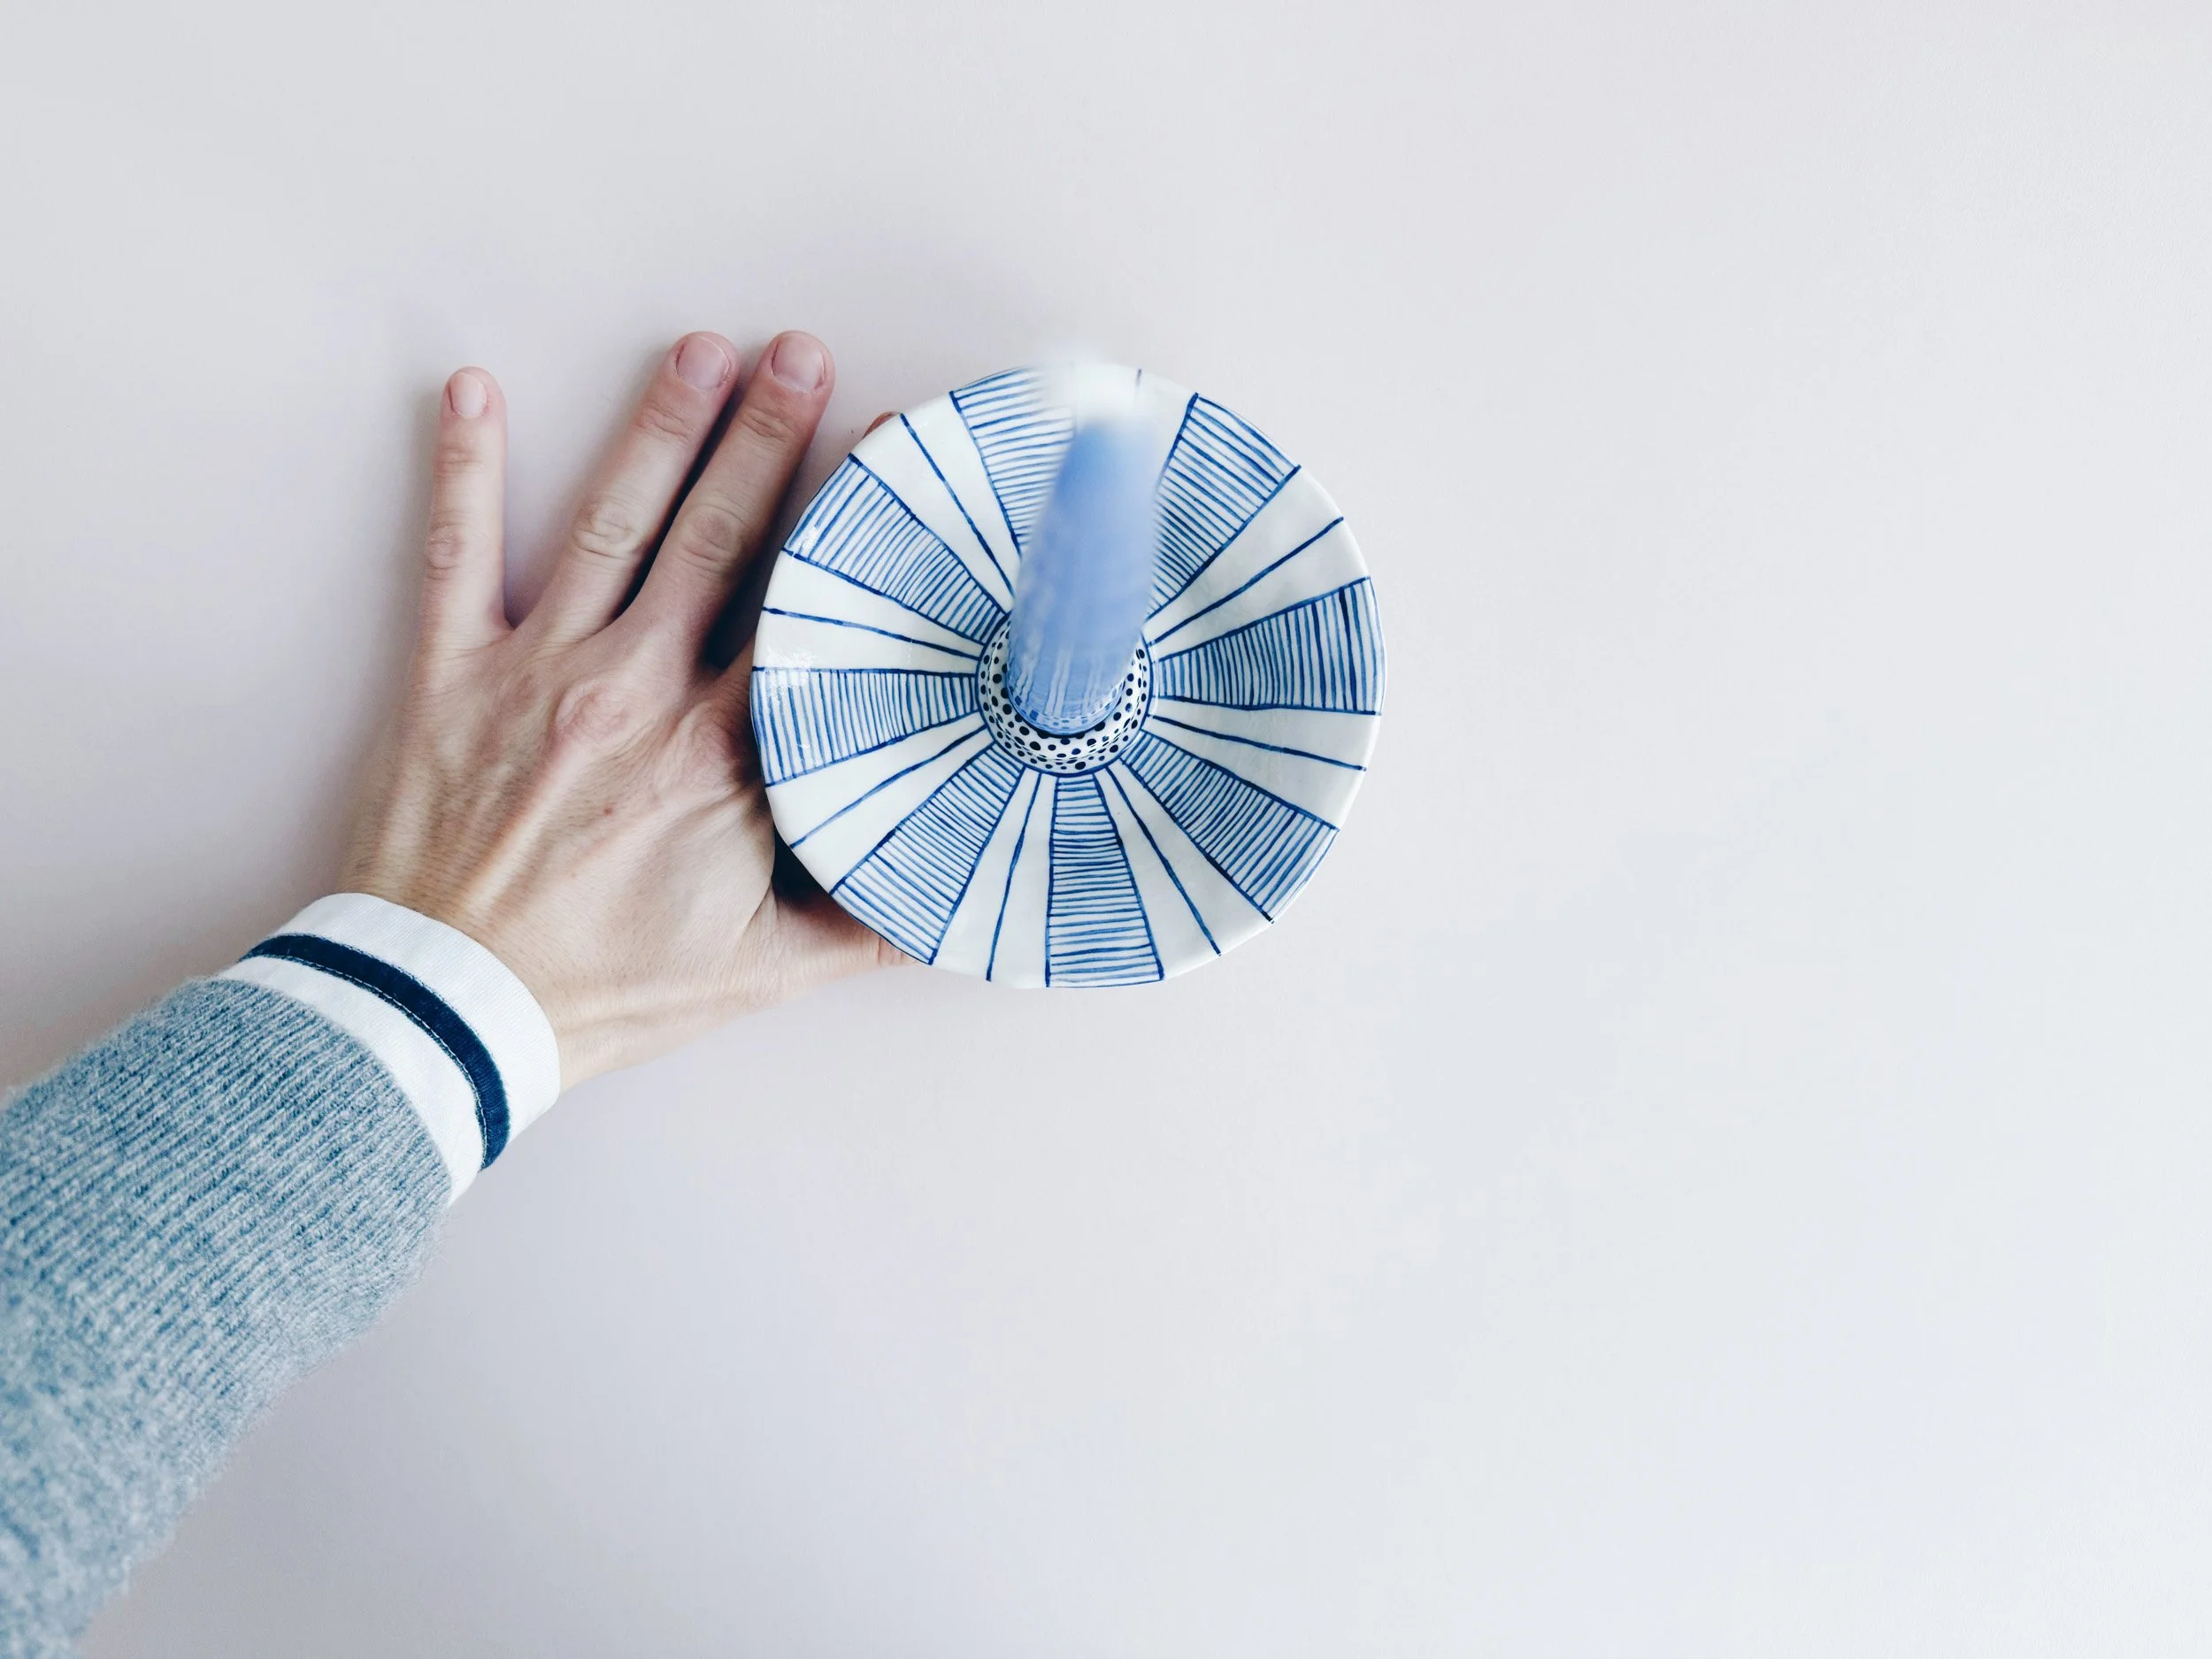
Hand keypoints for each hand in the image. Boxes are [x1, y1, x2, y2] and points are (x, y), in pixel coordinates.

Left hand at [342, 330, 904, 1087]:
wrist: (448, 1012)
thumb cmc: (605, 992)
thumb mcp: (761, 974)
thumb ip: (864, 924)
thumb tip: (959, 903)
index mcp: (725, 754)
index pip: (809, 612)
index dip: (855, 526)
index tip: (894, 452)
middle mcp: (640, 689)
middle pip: (720, 537)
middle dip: (766, 435)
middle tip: (801, 351)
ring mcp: (541, 670)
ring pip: (614, 523)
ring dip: (660, 428)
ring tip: (699, 348)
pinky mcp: (450, 675)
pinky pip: (456, 553)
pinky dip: (462, 469)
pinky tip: (472, 389)